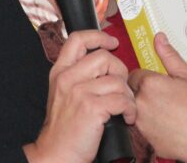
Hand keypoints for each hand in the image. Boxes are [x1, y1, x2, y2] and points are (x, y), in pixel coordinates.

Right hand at [24, 30, 135, 162]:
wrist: (56, 154)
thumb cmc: (65, 129)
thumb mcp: (63, 94)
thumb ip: (78, 76)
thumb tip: (104, 62)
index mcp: (60, 72)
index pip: (78, 39)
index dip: (98, 36)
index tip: (112, 42)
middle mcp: (68, 79)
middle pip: (104, 57)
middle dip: (120, 71)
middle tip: (121, 88)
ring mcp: (79, 92)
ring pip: (117, 80)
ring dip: (128, 95)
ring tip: (124, 107)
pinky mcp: (92, 108)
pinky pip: (122, 100)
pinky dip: (129, 110)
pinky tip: (126, 117)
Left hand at [128, 32, 186, 161]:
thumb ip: (169, 55)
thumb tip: (159, 37)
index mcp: (150, 83)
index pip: (134, 74)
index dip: (146, 77)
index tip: (158, 82)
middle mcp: (140, 102)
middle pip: (131, 91)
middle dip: (142, 91)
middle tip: (162, 96)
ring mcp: (141, 121)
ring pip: (134, 108)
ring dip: (144, 107)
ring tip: (165, 110)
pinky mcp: (143, 137)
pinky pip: (140, 125)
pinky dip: (148, 124)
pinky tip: (165, 123)